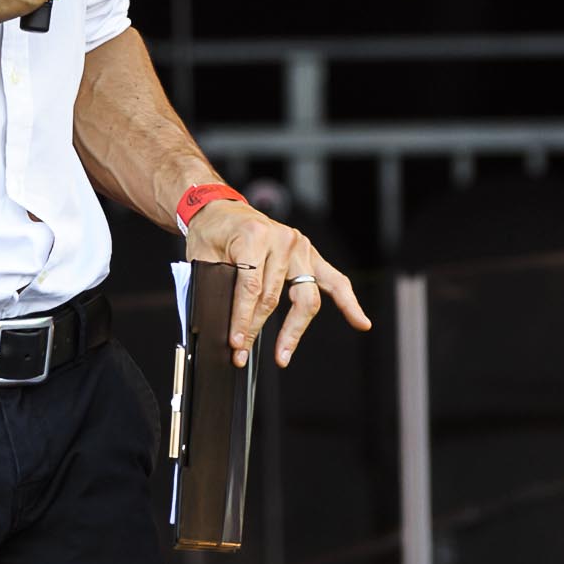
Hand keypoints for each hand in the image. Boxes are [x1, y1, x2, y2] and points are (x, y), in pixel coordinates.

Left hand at [185, 199, 371, 368]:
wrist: (220, 208)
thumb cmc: (211, 231)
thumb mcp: (202, 256)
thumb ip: (215, 287)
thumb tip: (221, 327)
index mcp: (254, 235)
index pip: (251, 288)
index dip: (243, 320)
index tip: (236, 343)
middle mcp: (282, 239)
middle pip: (275, 297)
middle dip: (258, 329)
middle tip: (243, 354)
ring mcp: (300, 246)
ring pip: (304, 297)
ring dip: (293, 330)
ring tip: (283, 355)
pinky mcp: (310, 255)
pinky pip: (334, 280)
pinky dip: (349, 302)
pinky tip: (360, 321)